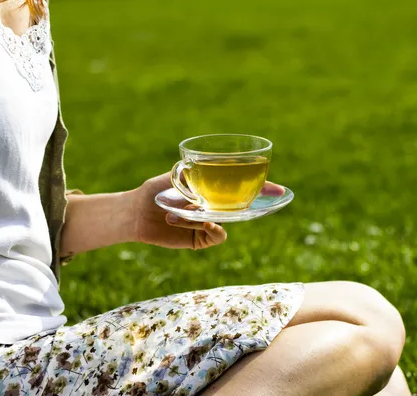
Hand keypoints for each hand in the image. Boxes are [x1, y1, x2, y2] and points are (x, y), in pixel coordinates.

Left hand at [130, 172, 284, 249]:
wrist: (136, 211)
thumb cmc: (155, 190)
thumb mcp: (178, 176)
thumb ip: (197, 176)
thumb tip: (213, 177)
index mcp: (212, 191)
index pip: (242, 189)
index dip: (262, 190)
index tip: (280, 190)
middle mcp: (214, 207)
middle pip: (243, 207)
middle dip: (259, 202)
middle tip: (270, 198)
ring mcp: (208, 223)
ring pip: (227, 221)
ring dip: (211, 214)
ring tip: (187, 210)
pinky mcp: (199, 239)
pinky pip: (216, 236)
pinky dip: (211, 228)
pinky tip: (193, 221)